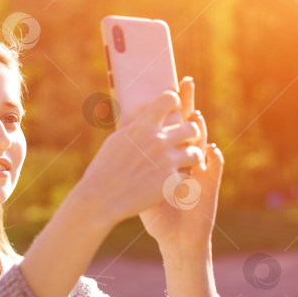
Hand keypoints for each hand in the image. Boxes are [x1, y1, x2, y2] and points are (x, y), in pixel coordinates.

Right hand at [77, 88, 204, 228]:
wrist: (101, 197)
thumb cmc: (103, 168)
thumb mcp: (117, 140)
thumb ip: (135, 128)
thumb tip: (143, 118)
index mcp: (143, 126)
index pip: (170, 99)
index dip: (174, 102)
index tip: (173, 109)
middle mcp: (158, 140)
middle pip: (191, 127)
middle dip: (189, 134)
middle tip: (183, 142)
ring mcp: (167, 161)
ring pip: (196, 152)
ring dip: (190, 157)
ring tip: (183, 162)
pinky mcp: (170, 182)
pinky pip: (188, 176)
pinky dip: (181, 179)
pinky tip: (174, 181)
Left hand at [139, 76, 224, 250]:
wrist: (175, 238)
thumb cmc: (157, 212)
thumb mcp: (141, 185)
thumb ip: (134, 163)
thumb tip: (115, 144)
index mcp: (171, 156)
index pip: (170, 125)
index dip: (168, 106)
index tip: (161, 85)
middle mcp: (188, 160)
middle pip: (187, 127)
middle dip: (187, 106)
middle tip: (184, 84)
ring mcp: (200, 172)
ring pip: (202, 145)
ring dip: (200, 130)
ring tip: (195, 116)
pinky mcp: (209, 189)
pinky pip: (213, 173)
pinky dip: (213, 161)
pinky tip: (211, 151)